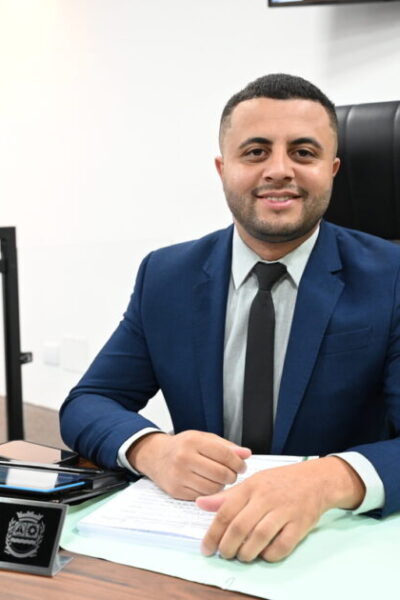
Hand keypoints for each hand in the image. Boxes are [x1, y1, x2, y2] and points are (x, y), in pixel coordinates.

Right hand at [127, 430, 250, 499]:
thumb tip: (246, 454)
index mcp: (193, 441)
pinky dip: (209, 492)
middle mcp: (184, 458)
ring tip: (219, 479)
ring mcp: (179, 476)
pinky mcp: (176, 491)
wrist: (156, 456)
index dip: (238, 462)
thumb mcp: (204, 439)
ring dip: (221, 485)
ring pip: (213, 488)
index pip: (225, 454)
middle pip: (221, 474)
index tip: (242, 466)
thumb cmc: (183, 446)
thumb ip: (226, 446)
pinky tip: (207, 484)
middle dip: (232, 476)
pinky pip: (202, 496)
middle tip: (232, 474)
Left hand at [196, 456, 364, 562]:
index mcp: (251, 487)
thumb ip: (227, 496)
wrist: (315, 479)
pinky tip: (264, 554)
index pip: (225, 512)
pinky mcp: (300, 524)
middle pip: (240, 527)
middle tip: (224, 555)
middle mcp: (266, 498)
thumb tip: (200, 503)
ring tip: (242, 556)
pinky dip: (270, 554)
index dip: (213, 534)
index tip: (206, 548)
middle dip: (227, 547)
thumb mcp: (252, 482)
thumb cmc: (280, 481)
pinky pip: (282, 546)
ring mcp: (284, 511)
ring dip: (246, 553)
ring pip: (259, 537)